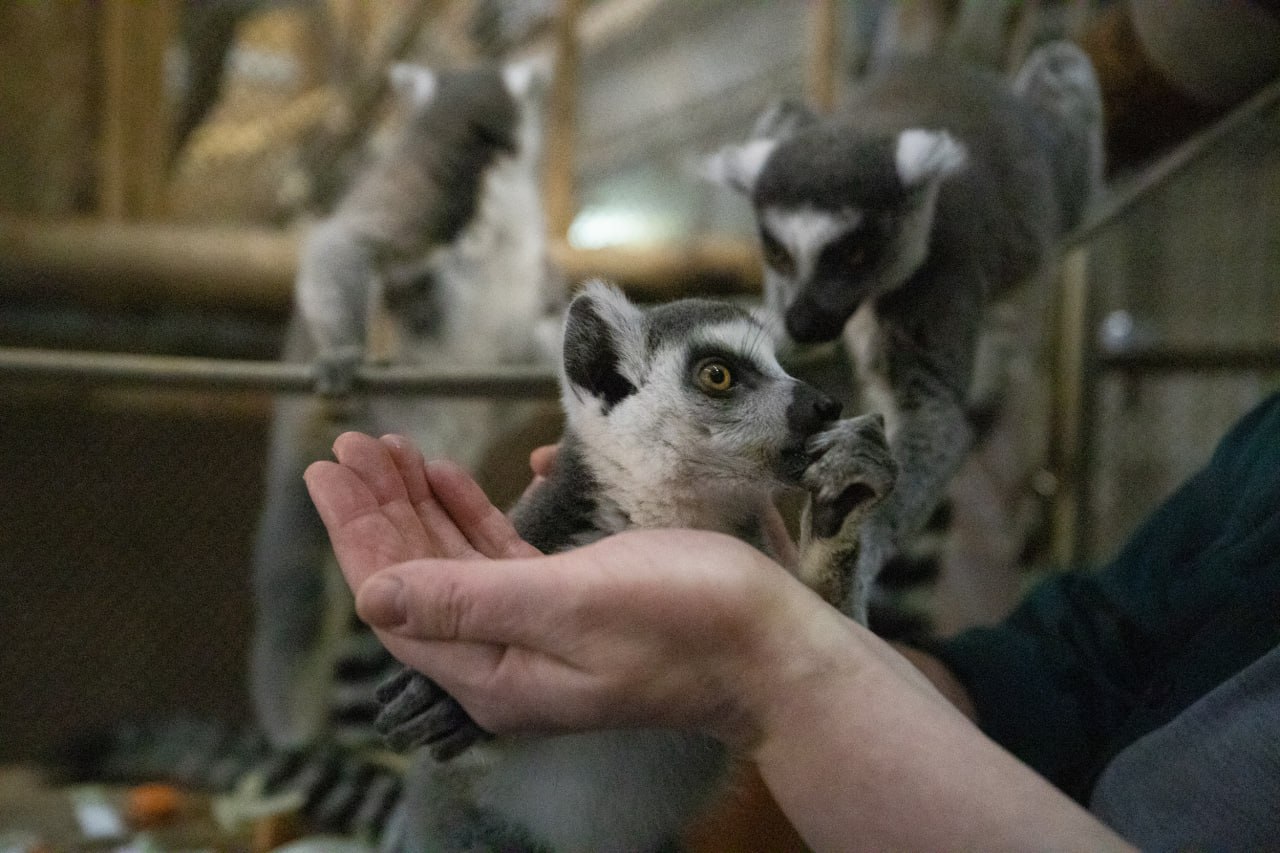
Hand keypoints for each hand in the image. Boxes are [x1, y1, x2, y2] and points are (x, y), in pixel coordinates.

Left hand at [305, 434, 840, 748]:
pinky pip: (497, 555)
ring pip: (455, 560)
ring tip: (389, 451)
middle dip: (380, 508)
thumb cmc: (684, 623)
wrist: (771, 645)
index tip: (330, 468)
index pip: (397, 596)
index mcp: (492, 667)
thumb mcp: (568, 605)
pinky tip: (450, 480)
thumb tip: (374, 597)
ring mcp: (536, 628)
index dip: (357, 530)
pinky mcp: (571, 602)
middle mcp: (504, 654)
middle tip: (350, 445)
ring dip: (420, 504)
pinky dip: (468, 514)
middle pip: (418, 574)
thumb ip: (465, 601)